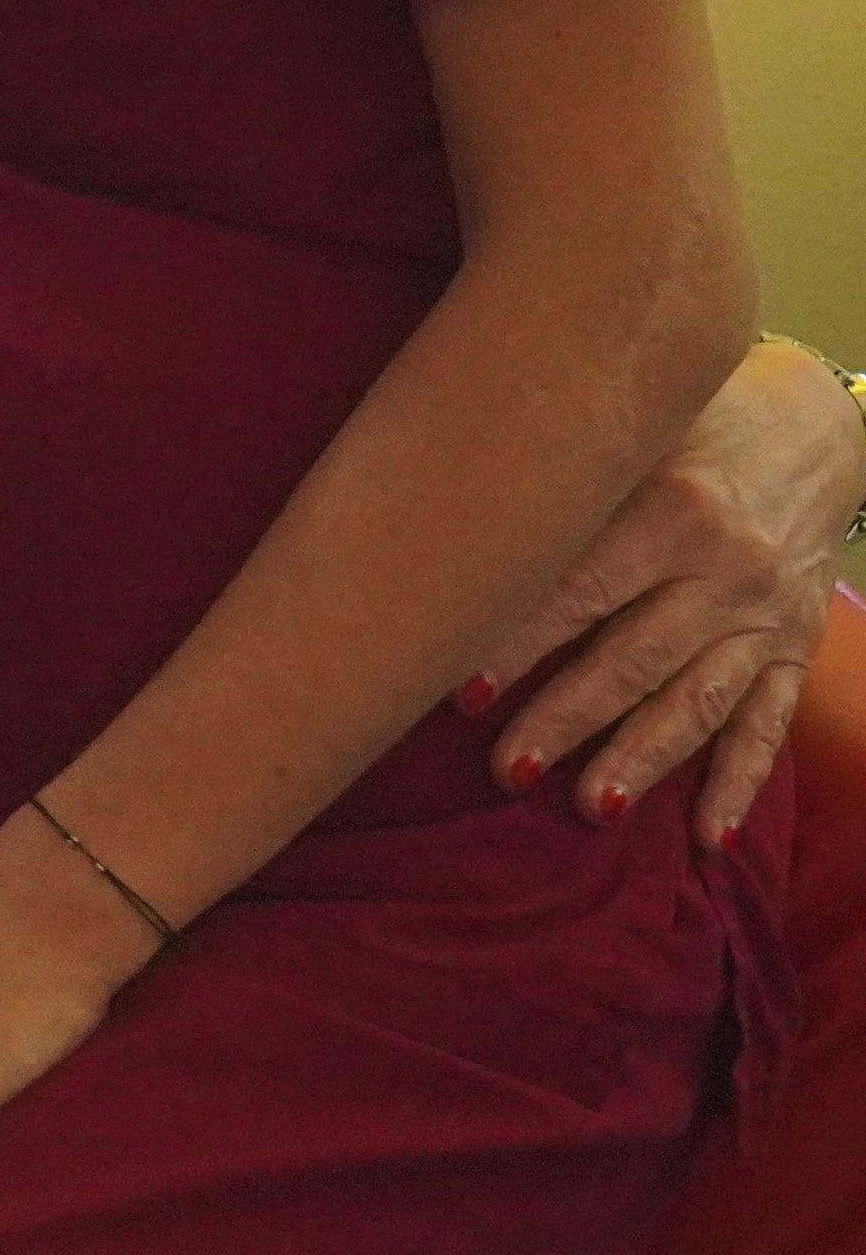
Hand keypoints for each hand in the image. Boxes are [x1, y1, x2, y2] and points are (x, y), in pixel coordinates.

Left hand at [455, 335, 856, 841]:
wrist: (817, 421)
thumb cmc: (690, 418)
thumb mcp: (632, 427)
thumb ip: (559, 470)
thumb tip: (436, 505)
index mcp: (671, 507)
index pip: (579, 589)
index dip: (519, 644)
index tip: (460, 692)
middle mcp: (724, 568)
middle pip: (634, 657)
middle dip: (569, 718)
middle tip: (509, 769)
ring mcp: (765, 614)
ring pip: (697, 700)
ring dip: (642, 758)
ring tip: (592, 807)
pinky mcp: (795, 644)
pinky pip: (767, 721)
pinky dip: (739, 781)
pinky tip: (709, 836)